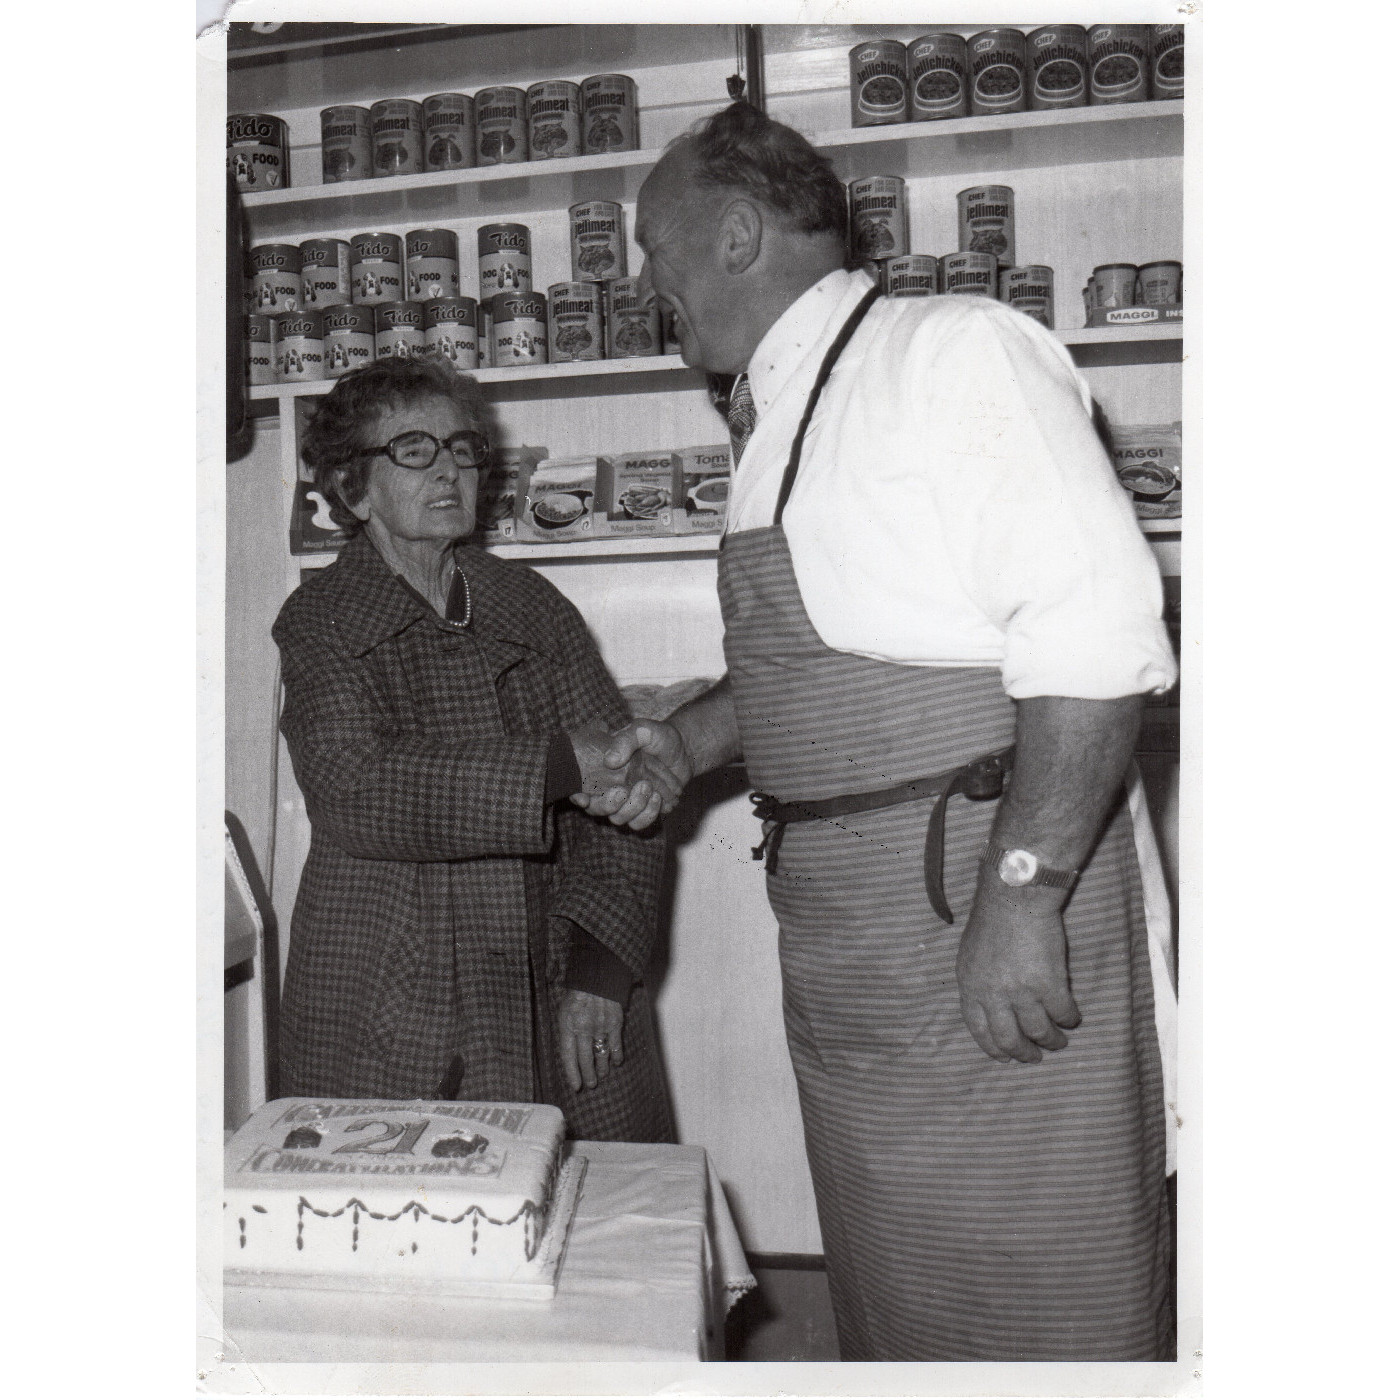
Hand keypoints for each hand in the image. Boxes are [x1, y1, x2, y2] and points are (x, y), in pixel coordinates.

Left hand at [557, 988, 623, 1092]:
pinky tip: (616, 1062)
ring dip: (602, 1068)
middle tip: (590, 1084)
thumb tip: (570, 1050)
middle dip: (588, 1075)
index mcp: (568, 1025)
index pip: (568, 1056)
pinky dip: (616, 1055)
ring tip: (602, 1076)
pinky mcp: (615, 1023)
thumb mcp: (564, 1010)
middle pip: (586, 1059)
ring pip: (601, 1055)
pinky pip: (615, 1045)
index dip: (572, 1073)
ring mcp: (600, 1027)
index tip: (576, 1086)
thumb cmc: (578, 993)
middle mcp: (584, 1029)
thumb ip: (566, 1030)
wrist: (597, 976)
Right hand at [571, 720, 691, 830]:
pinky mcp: (643, 812)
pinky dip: (649, 814)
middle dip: (608, 805)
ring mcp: (627, 802)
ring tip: (649, 788)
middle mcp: (610, 788)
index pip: (581, 786)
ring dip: (633, 807)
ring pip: (618, 819)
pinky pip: (638, 824)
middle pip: (596, 809)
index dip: (577, 795)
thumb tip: (610, 762)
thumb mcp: (642, 730)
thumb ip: (625, 740)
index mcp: (602, 768)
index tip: (582, 797)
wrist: (683, 750)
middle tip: (623, 791)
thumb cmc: (658, 737)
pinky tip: (659, 798)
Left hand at [955, 895, 1080, 1063]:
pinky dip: (1069, 1019)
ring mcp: (1021, 992)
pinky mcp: (1049, 985)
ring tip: (1059, 1042)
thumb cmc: (993, 919)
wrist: (1016, 898)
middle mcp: (993, 994)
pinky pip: (1062, 1013)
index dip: (993, 1048)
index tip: (1005, 1058)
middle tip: (1035, 1057)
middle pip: (1009, 1038)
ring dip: (1051, 1041)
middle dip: (1023, 1053)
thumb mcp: (971, 954)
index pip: (979, 1030)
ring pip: (1038, 1031)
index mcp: (970, 986)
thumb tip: (990, 1005)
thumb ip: (979, 982)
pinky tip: (1072, 1017)